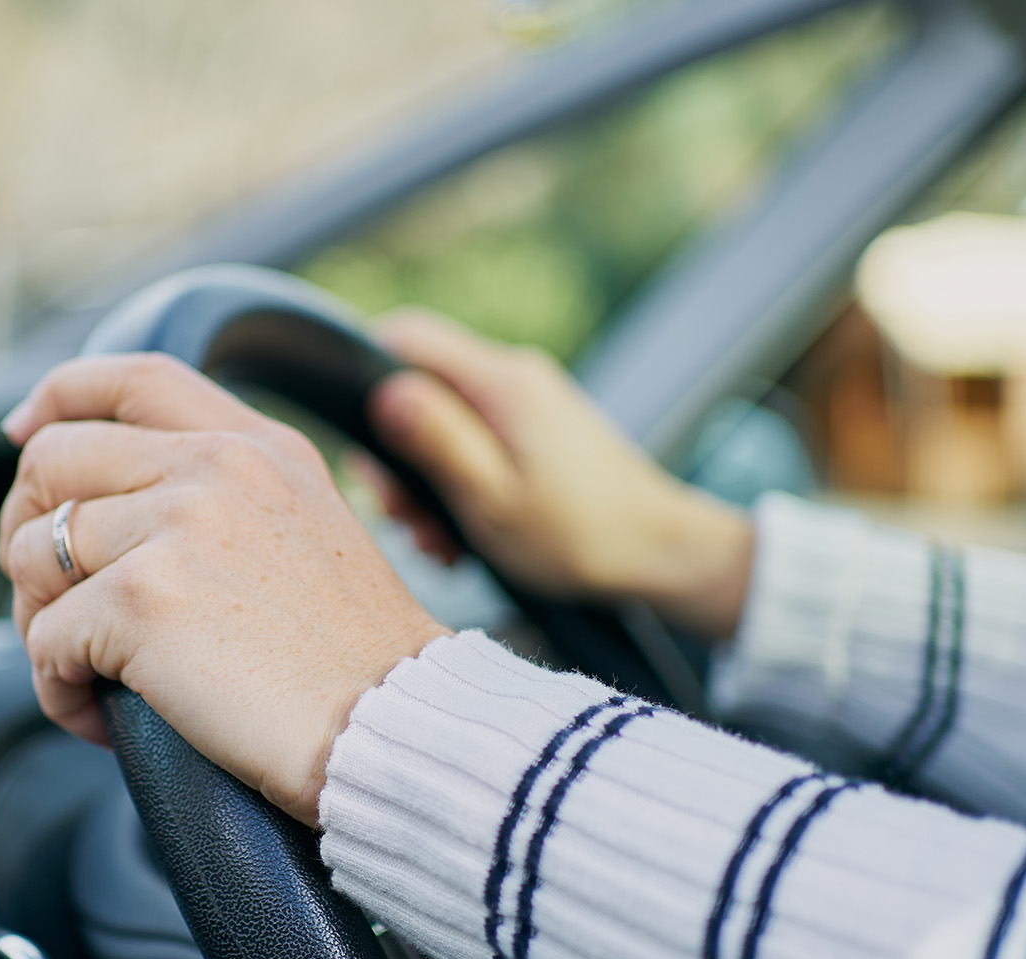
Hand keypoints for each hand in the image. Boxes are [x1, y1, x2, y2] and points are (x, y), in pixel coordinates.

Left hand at [0, 354, 447, 824]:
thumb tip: (119, 510)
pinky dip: (58, 690)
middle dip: (26, 534)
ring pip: (30, 554)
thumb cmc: (354, 665)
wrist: (393, 726)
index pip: (132, 378)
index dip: (58, 397)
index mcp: (255, 445)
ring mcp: (173, 525)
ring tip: (87, 677)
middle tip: (50, 606)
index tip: (22, 433)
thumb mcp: (309, 532)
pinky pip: (45, 640)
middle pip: (51, 461)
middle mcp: (212, 466)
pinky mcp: (140, 598)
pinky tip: (100, 720)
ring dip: (39, 626)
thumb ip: (227, 498)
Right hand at [367, 308, 754, 638]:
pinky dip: (461, 484)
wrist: (662, 553)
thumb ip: (436, 442)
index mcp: (502, 384)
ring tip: (439, 543)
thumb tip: (382, 392)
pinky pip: (479, 442)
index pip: (405, 337)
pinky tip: (465, 536)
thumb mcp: (492, 499)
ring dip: (429, 483)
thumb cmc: (581, 536)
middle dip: (399, 457)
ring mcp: (531, 402)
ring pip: (447, 423)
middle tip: (404, 521)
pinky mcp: (541, 430)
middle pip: (421, 389)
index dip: (365, 381)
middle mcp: (516, 377)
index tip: (363, 449)